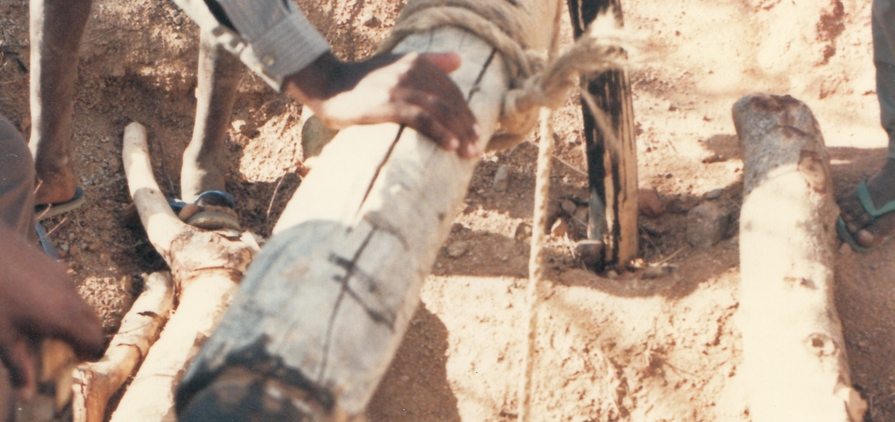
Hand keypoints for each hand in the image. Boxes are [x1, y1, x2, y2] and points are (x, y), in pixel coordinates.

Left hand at [0, 223, 103, 399]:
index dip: (89, 353)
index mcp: (64, 319)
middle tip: (67, 347)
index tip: (76, 361)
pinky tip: (35, 301)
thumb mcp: (3, 337)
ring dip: (74, 317)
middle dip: (86, 336)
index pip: (93, 340)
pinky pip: (68, 288)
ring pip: (81, 303)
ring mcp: (65, 278)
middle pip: (93, 321)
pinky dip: (63, 300)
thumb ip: (18, 366)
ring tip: (49, 325)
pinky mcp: (54, 265)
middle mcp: (71, 298)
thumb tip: (27, 395)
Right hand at [283, 51, 481, 157]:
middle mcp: (412, 71)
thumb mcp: (398, 63)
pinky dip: (439, 132)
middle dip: (466, 127)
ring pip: (440, 111)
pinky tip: (451, 145)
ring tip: (469, 153)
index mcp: (417, 62)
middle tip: (477, 149)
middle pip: (449, 101)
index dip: (466, 113)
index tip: (477, 133)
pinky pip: (421, 118)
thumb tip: (459, 60)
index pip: (451, 90)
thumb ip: (430, 61)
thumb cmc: (364, 79)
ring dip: (459, 133)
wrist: (329, 86)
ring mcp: (400, 87)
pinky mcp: (388, 104)